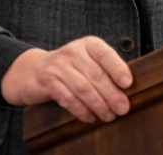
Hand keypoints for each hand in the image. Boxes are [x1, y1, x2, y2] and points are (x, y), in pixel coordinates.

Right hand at [0, 36, 132, 122]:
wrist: (34, 70)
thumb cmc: (70, 67)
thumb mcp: (87, 60)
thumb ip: (104, 69)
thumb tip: (127, 90)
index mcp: (88, 44)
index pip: (105, 54)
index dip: (118, 69)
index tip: (128, 84)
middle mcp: (73, 51)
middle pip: (96, 75)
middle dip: (111, 94)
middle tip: (123, 108)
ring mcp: (59, 65)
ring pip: (83, 88)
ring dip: (98, 105)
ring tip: (109, 116)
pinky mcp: (47, 81)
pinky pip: (67, 98)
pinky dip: (81, 110)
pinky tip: (90, 117)